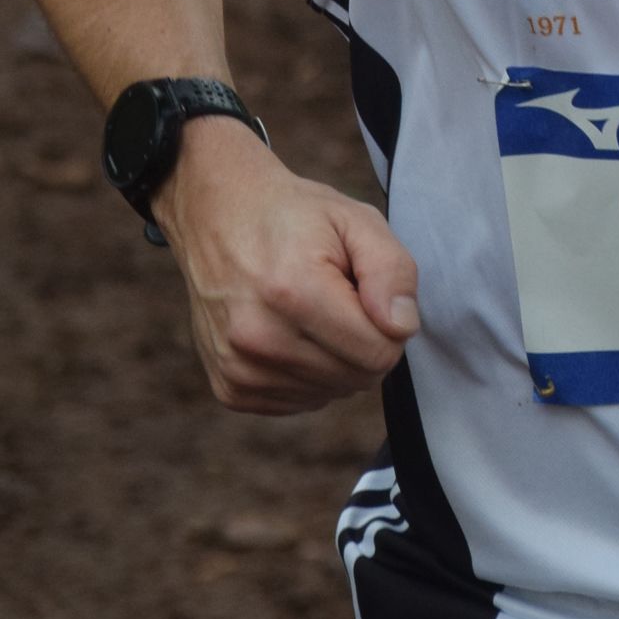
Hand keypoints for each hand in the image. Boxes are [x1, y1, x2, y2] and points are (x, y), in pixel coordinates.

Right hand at [150, 118, 420, 413]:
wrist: (217, 217)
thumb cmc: (293, 217)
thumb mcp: (355, 220)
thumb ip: (392, 270)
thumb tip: (401, 326)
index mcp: (294, 291)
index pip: (380, 353)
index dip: (388, 322)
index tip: (363, 291)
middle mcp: (259, 338)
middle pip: (358, 378)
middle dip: (364, 340)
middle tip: (337, 297)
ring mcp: (239, 369)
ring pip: (331, 392)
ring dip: (335, 358)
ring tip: (309, 310)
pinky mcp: (230, 389)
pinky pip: (300, 401)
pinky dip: (307, 373)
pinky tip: (289, 332)